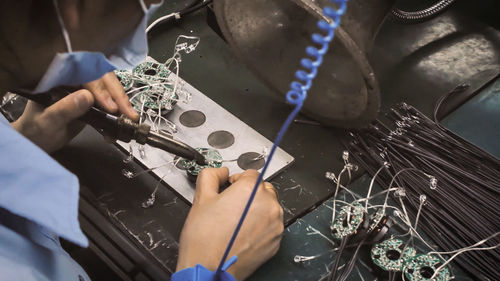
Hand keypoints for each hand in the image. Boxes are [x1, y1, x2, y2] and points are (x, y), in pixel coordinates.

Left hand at [12, 71, 137, 152]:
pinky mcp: (93, 101)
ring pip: (109, 88)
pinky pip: (109, 102)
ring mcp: (85, 89)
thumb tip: (87, 97)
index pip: (84, 73)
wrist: (38, 140)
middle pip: (101, 78)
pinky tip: (119, 124)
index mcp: (59, 76)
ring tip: (130, 118)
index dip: (100, 87)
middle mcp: (74, 78)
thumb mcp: (47, 121)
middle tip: (128, 113)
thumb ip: (64, 108)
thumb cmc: (35, 129)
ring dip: (121, 102)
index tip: (109, 106)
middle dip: (117, 94)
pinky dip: (118, 113)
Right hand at [176, 168, 283, 279]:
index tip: (229, 190)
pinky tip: (243, 234)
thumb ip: (211, 176)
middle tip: (231, 207)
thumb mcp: (201, 199)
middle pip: (263, 189)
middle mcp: (268, 204)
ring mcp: (275, 224)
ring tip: (236, 223)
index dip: (237, 181)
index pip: (250, 174)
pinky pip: (271, 226)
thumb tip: (220, 172)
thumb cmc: (204, 239)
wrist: (209, 269)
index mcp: (251, 189)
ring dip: (257, 210)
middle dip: (249, 194)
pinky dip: (261, 227)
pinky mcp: (276, 241)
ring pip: (269, 208)